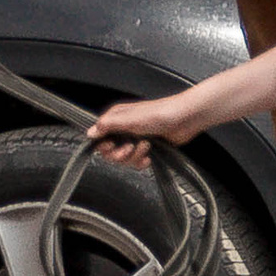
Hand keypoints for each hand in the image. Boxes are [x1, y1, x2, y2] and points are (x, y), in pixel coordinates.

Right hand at [87, 88, 207, 164]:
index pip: (99, 137)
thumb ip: (107, 126)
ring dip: (133, 157)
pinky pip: (137, 162)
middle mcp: (124, 129)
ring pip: (124, 159)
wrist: (185, 119)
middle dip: (119, 154)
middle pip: (110, 152)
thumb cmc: (159, 114)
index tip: (111, 146)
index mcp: (117, 118)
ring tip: (146, 147)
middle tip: (129, 148)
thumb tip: (89, 133)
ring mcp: (136, 139)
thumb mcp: (130, 119)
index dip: (103, 146)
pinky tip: (149, 158)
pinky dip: (141, 162)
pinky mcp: (148, 149)